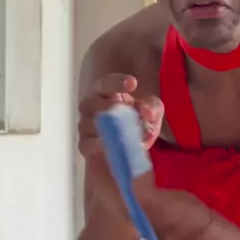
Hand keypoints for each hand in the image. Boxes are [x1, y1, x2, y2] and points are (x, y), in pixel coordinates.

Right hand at [78, 74, 163, 213]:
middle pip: (89, 102)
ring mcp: (86, 128)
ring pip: (87, 123)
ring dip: (107, 128)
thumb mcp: (153, 116)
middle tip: (125, 111)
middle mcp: (92, 109)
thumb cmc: (140, 128)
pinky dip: (100, 144)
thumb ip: (153, 108)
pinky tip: (112, 145)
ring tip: (128, 134)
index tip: (133, 83)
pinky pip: (87, 144)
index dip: (116, 82)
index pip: (105, 83)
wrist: (133, 158)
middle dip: (107, 106)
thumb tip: (146, 110)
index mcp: (107, 95)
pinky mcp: (86, 148)